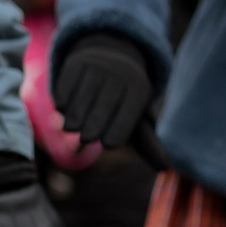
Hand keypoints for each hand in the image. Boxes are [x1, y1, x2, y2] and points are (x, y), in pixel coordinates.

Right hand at [52, 33, 153, 151]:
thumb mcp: (137, 115)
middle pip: (106, 102)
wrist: (108, 59)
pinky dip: (64, 96)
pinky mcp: (77, 62)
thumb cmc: (122, 99)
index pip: (129, 112)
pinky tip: (62, 109)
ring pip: (84, 93)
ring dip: (76, 113)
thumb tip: (163, 168)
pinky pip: (68, 81)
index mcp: (139, 89)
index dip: (120, 129)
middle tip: (86, 139)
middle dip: (95, 122)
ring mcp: (97, 65)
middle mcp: (120, 74)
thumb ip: (147, 142)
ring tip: (70, 129)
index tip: (109, 145)